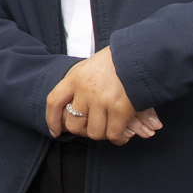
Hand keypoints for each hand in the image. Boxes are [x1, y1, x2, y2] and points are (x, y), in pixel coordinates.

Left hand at [44, 47, 160, 144]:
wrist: (140, 55)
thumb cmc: (116, 61)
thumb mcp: (90, 67)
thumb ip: (79, 85)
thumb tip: (70, 108)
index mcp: (75, 77)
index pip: (54, 102)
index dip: (52, 120)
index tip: (55, 131)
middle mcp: (85, 90)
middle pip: (73, 124)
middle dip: (82, 131)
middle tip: (93, 128)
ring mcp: (101, 100)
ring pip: (94, 132)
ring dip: (102, 134)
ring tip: (110, 129)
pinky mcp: (120, 109)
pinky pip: (113, 134)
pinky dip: (118, 138)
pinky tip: (123, 134)